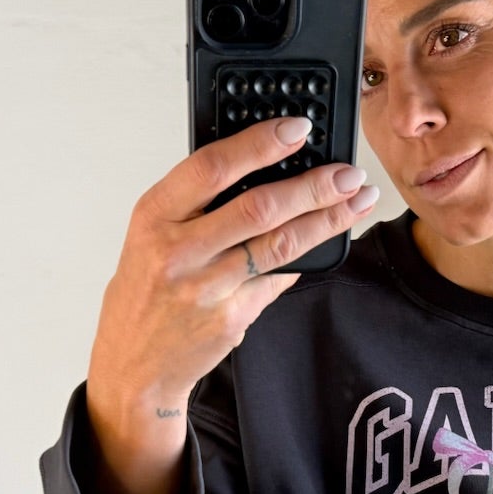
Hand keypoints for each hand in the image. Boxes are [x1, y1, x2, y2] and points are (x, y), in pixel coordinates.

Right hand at [89, 116, 378, 410]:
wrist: (136, 365)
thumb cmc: (145, 292)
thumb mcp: (151, 234)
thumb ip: (196, 203)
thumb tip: (263, 167)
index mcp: (153, 216)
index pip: (212, 167)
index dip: (260, 144)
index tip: (297, 129)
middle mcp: (178, 251)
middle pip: (258, 207)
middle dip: (313, 185)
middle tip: (347, 172)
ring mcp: (206, 288)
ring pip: (280, 245)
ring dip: (326, 220)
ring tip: (357, 201)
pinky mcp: (231, 318)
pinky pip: (278, 279)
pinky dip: (305, 257)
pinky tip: (328, 239)